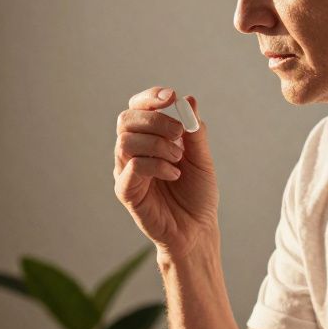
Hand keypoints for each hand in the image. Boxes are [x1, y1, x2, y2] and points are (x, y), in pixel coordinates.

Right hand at [113, 87, 219, 258]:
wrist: (198, 230)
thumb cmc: (197, 195)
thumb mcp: (202, 158)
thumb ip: (194, 132)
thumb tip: (189, 100)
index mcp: (148, 139)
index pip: (137, 108)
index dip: (149, 98)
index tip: (170, 97)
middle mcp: (133, 153)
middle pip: (126, 119)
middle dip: (155, 120)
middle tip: (179, 134)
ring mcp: (127, 172)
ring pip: (125, 141)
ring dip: (157, 144)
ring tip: (178, 159)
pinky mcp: (126, 192)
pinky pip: (132, 168)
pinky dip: (156, 165)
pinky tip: (174, 174)